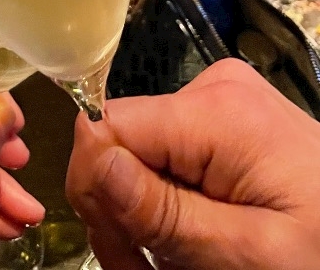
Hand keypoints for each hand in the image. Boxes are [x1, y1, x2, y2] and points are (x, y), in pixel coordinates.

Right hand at [66, 58, 319, 269]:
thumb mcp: (250, 255)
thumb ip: (166, 210)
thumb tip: (89, 152)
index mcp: (218, 110)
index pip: (109, 127)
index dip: (98, 191)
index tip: (125, 256)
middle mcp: (213, 88)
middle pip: (120, 143)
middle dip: (121, 214)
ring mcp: (219, 102)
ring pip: (136, 156)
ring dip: (141, 217)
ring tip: (173, 268)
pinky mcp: (224, 121)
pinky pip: (166, 156)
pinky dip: (166, 205)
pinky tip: (190, 242)